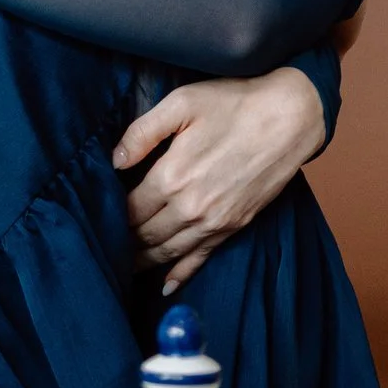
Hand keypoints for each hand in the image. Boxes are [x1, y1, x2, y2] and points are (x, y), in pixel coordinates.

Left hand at [113, 65, 328, 296]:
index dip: (111, 216)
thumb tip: (114, 161)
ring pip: (169, 251)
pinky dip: (181, 274)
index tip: (97, 219)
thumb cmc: (234, 103)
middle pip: (145, 235)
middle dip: (124, 242)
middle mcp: (190, 206)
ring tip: (123, 267)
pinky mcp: (234, 225)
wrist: (289, 118)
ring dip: (144, 261)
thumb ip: (142, 132)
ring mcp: (214, 221)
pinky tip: (166, 285)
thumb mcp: (181, 103)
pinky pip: (201, 257)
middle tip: (104, 247)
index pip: (129, 209)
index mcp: (171, 176)